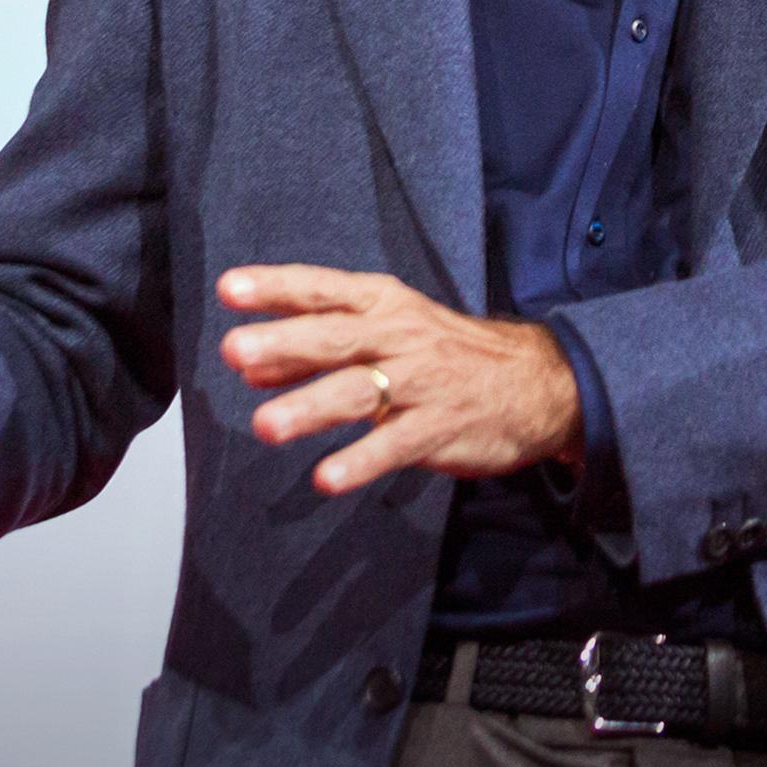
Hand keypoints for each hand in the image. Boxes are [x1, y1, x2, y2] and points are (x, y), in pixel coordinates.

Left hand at [217, 265, 582, 496]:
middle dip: (284, 344)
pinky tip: (327, 478)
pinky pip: (395, 446)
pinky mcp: (440, 428)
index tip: (229, 289)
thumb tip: (249, 367)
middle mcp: (400, 337)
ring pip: (360, 392)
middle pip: (336, 337)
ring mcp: (422, 383)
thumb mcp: (387, 334)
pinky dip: (360, 462)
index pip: (323, 290)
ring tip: (264, 427)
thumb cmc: (446, 352)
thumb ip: (315, 350)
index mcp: (384, 305)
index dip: (276, 288)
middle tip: (233, 350)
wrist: (537, 381)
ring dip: (310, 407)